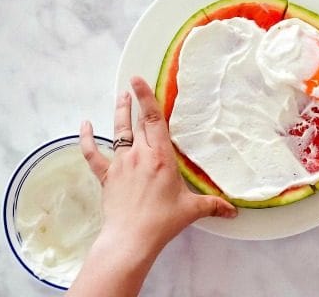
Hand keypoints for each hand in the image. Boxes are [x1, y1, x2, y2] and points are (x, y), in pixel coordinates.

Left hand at [68, 77, 236, 296]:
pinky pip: (93, 154)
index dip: (147, 98)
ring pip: (118, 132)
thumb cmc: (162, 221)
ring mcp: (120, 164)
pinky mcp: (107, 176)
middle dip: (134, 101)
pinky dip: (87, 139)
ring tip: (120, 98)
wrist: (131, 237)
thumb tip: (233, 211)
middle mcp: (139, 155)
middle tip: (133, 86)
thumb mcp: (191, 210)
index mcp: (161, 157)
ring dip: (119, 113)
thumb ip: (213, 205)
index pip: (154, 120)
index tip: (138, 80)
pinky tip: (84, 125)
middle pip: (136, 122)